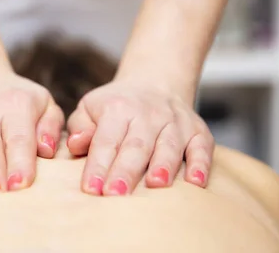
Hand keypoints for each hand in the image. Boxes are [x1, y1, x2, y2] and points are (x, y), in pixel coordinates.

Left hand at [66, 80, 213, 195]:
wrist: (154, 83)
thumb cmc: (116, 106)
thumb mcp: (90, 108)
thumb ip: (80, 127)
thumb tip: (76, 144)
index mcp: (118, 109)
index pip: (106, 140)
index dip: (98, 165)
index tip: (91, 189)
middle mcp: (148, 113)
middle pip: (136, 145)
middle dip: (126, 170)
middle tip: (115, 194)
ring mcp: (176, 122)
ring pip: (169, 145)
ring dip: (163, 165)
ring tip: (155, 185)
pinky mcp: (198, 131)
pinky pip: (202, 147)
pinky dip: (201, 164)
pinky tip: (196, 182)